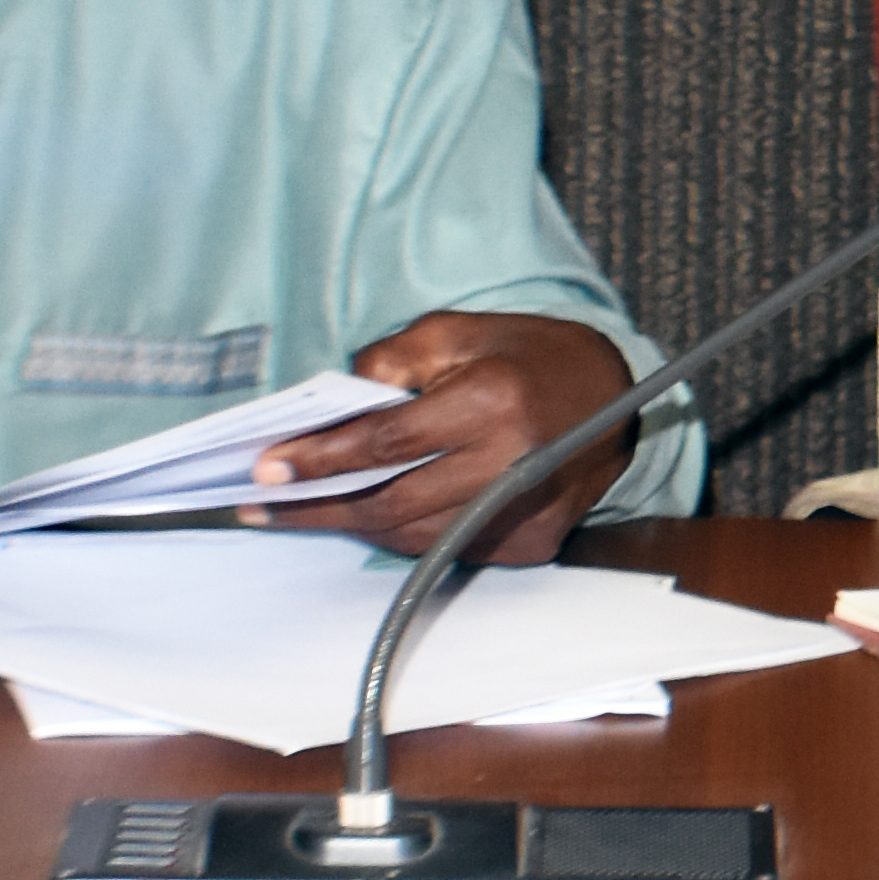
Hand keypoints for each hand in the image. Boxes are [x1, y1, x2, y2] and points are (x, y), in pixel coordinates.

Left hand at [246, 312, 641, 563]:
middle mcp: (510, 463)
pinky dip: (401, 535)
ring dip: (352, 526)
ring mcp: (523, 513)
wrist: (614, 395)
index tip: (268, 467)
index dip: (321, 457)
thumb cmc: (527, 355)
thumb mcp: (458, 332)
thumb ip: (393, 360)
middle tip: (264, 504)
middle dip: (318, 505)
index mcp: (492, 401)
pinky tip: (368, 517)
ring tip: (302, 511)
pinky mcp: (530, 543)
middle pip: (391, 502)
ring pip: (413, 536)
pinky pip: (445, 548)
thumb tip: (334, 405)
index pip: (386, 441)